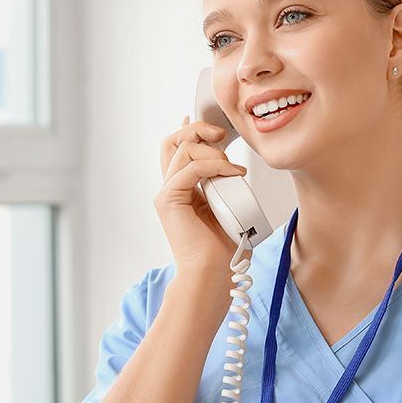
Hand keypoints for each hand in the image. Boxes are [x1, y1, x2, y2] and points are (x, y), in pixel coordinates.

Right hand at [156, 114, 247, 277]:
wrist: (213, 274)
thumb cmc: (223, 250)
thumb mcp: (227, 207)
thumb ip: (224, 186)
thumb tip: (234, 170)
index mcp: (182, 190)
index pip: (178, 150)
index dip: (191, 131)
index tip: (212, 127)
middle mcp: (170, 188)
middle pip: (174, 141)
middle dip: (199, 130)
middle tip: (222, 136)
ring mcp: (167, 193)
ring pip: (183, 149)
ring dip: (212, 151)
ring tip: (232, 168)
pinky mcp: (168, 200)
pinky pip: (191, 168)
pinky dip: (215, 165)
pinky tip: (232, 172)